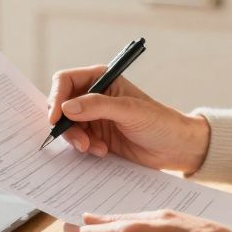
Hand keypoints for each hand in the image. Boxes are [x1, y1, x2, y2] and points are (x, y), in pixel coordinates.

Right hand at [46, 66, 209, 171]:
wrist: (175, 148)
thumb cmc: (159, 122)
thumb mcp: (130, 111)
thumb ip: (98, 106)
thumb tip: (67, 107)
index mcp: (101, 79)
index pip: (66, 81)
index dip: (56, 98)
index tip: (55, 118)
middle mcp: (93, 96)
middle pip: (61, 105)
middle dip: (66, 124)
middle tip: (80, 141)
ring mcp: (94, 117)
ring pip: (67, 126)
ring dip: (76, 139)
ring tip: (94, 148)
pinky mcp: (97, 136)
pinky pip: (78, 141)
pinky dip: (84, 148)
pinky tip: (101, 151)